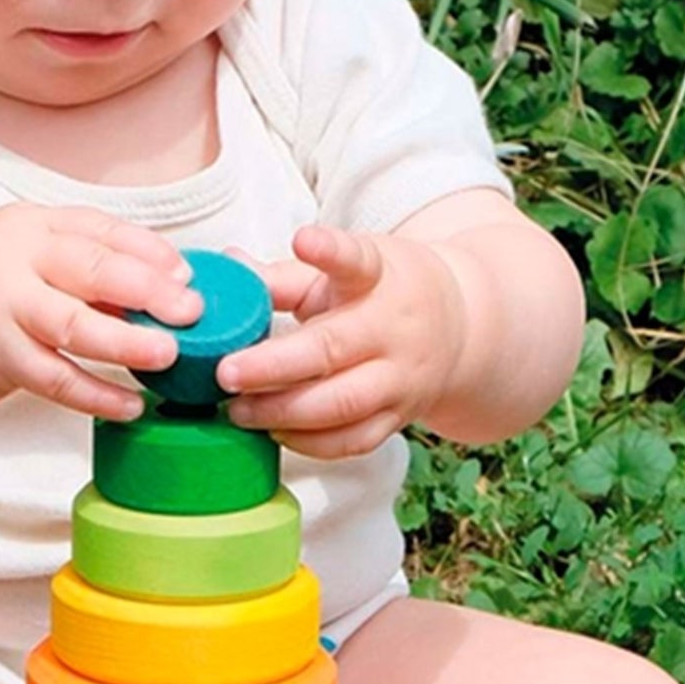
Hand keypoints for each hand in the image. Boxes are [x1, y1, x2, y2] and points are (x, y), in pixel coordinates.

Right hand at [0, 203, 200, 419]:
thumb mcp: (33, 255)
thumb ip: (89, 262)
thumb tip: (171, 284)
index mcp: (33, 226)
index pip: (100, 231)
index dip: (149, 253)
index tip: (187, 276)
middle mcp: (15, 260)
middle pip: (90, 269)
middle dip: (148, 290)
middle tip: (190, 312)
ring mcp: (3, 310)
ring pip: (73, 326)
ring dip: (126, 343)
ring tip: (168, 356)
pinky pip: (55, 380)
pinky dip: (96, 395)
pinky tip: (131, 405)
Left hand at [216, 225, 465, 458]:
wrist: (458, 328)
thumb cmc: (383, 293)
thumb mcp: (343, 270)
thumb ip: (284, 275)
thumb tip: (228, 266)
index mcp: (379, 277)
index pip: (358, 261)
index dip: (331, 252)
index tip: (304, 239)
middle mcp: (394, 329)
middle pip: (332, 350)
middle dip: (273, 367)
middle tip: (226, 374)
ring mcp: (401, 379)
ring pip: (341, 405)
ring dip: (283, 412)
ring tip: (238, 411)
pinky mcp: (400, 418)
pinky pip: (353, 441)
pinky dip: (310, 444)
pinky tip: (274, 431)